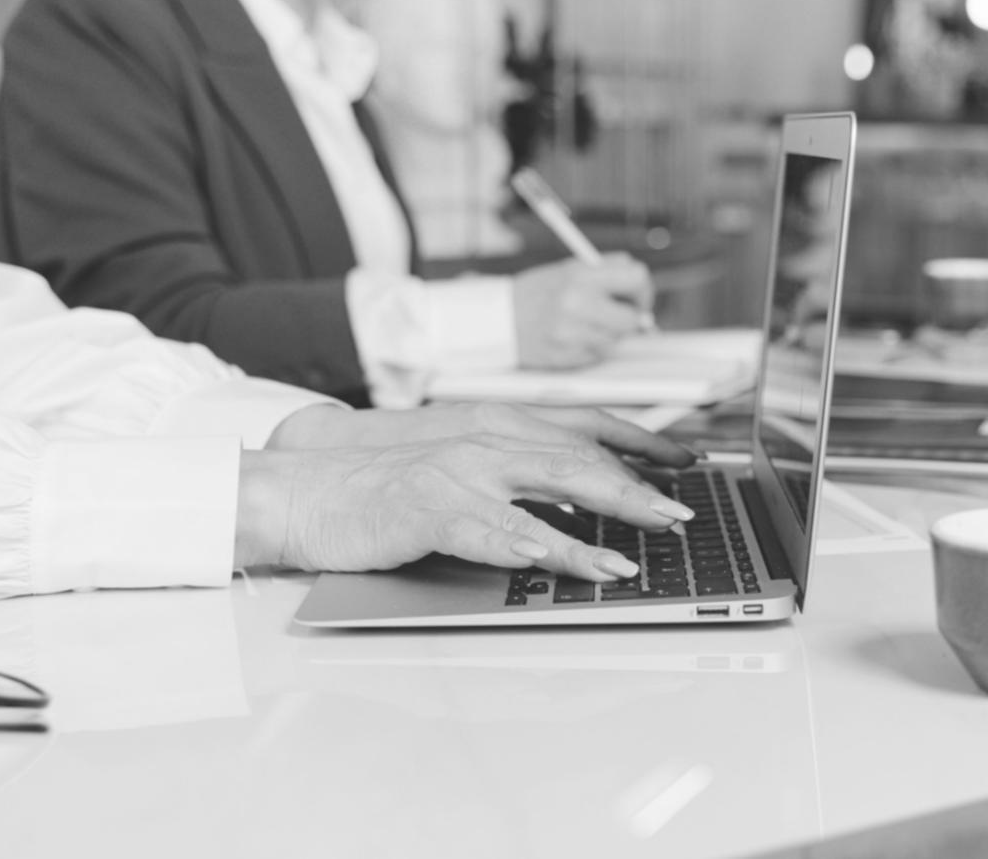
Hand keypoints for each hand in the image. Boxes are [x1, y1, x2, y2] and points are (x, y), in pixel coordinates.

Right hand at [235, 435, 694, 580]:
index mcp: (496, 429)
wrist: (304, 490)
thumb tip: (573, 510)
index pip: (584, 429)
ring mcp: (457, 472)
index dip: (639, 444)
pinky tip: (552, 560)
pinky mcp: (426, 505)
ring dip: (594, 523)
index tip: (683, 462)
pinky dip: (523, 544)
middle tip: (679, 512)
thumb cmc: (384, 489)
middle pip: (577, 458)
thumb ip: (513, 482)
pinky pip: (485, 527)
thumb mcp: (459, 473)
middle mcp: (485, 441)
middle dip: (635, 487)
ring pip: (542, 491)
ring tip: (633, 552)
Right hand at [511, 252, 652, 368]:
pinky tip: (572, 338)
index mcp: (581, 275)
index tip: (636, 297)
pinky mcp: (567, 356)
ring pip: (616, 340)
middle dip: (629, 319)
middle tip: (617, 315)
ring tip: (583, 325)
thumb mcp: (569, 269)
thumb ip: (606, 272)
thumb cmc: (538, 293)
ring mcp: (572, 332)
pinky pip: (598, 355)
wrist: (499, 320)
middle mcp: (578, 302)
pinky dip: (592, 348)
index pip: (636, 277)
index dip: (642, 290)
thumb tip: (642, 285)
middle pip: (632, 318)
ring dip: (608, 335)